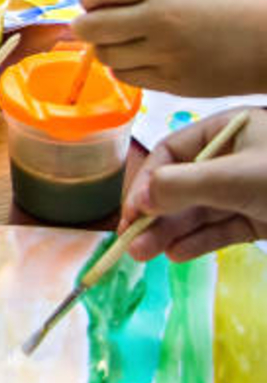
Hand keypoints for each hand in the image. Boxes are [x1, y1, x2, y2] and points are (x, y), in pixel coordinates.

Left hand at [71, 0, 266, 95]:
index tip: (93, 1)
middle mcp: (159, 22)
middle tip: (93, 26)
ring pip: (105, 57)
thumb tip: (94, 2)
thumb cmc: (228, 8)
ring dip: (107, 49)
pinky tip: (143, 59)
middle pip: (91, 28)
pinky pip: (127, 78)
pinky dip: (126, 69)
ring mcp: (165, 56)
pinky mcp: (171, 84)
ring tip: (126, 42)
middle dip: (85, 27)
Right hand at [122, 108, 266, 261]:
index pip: (171, 152)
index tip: (134, 211)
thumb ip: (183, 184)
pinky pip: (222, 229)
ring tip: (143, 254)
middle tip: (131, 240)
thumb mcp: (235, 175)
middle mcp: (233, 158)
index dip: (148, 181)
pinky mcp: (261, 218)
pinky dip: (199, 242)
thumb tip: (140, 200)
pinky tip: (176, 253)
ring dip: (170, 233)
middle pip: (181, 186)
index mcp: (227, 130)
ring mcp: (247, 190)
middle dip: (155, 214)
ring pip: (199, 212)